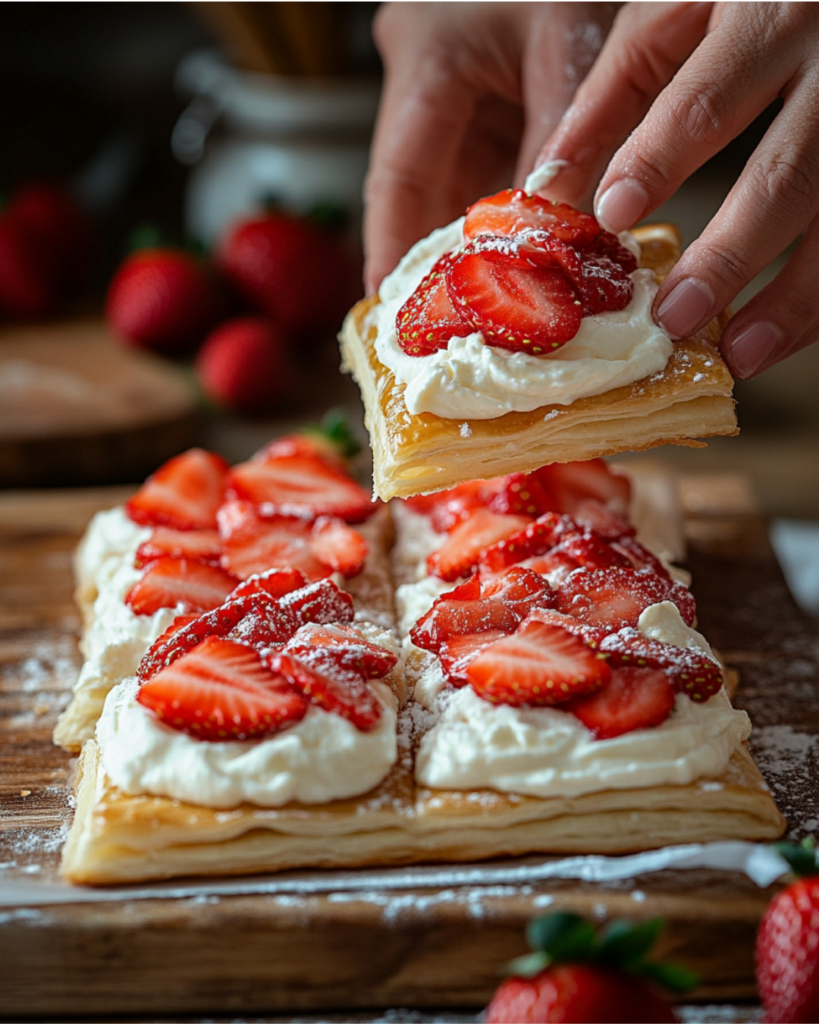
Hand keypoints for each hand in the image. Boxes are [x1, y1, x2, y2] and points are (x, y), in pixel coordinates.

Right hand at [363, 2, 618, 294]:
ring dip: (468, 239)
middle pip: (416, 188)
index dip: (392, 248)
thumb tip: (557, 238)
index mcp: (426, 58)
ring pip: (446, 181)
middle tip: (441, 323)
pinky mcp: (475, 88)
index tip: (389, 306)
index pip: (396, 176)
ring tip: (479, 304)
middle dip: (433, 255)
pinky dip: (497, 208)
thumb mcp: (571, 45)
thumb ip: (561, 145)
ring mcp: (447, 83)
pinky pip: (478, 162)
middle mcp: (421, 75)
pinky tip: (515, 250)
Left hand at [532, 2, 818, 378]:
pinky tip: (787, 334)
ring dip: (794, 297)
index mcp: (766, 14)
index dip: (658, 164)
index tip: (611, 221)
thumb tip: (548, 185)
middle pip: (786, 174)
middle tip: (674, 318)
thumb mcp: (676, 12)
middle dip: (729, 256)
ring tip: (741, 353)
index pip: (706, 102)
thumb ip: (612, 95)